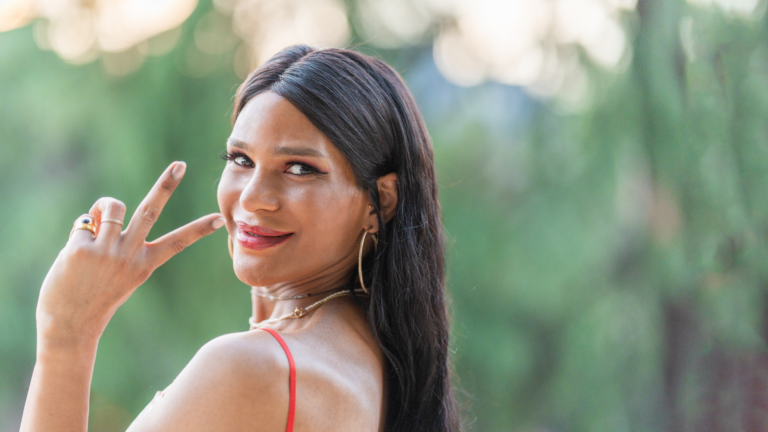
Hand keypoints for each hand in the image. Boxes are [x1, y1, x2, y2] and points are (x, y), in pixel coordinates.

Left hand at [36, 161, 224, 346]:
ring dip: (103, 209)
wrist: (69, 326)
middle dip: (166, 186)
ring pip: (112, 206)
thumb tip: (104, 212)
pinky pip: (84, 222)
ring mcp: (106, 252)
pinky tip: (73, 256)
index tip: (219, 219)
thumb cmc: (94, 298)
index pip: (177, 243)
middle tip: (180, 165)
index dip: (198, 230)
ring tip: (95, 227)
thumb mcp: (117, 272)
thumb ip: (117, 241)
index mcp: (145, 265)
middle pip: (150, 211)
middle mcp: (130, 256)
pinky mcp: (81, 249)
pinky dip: (80, 232)